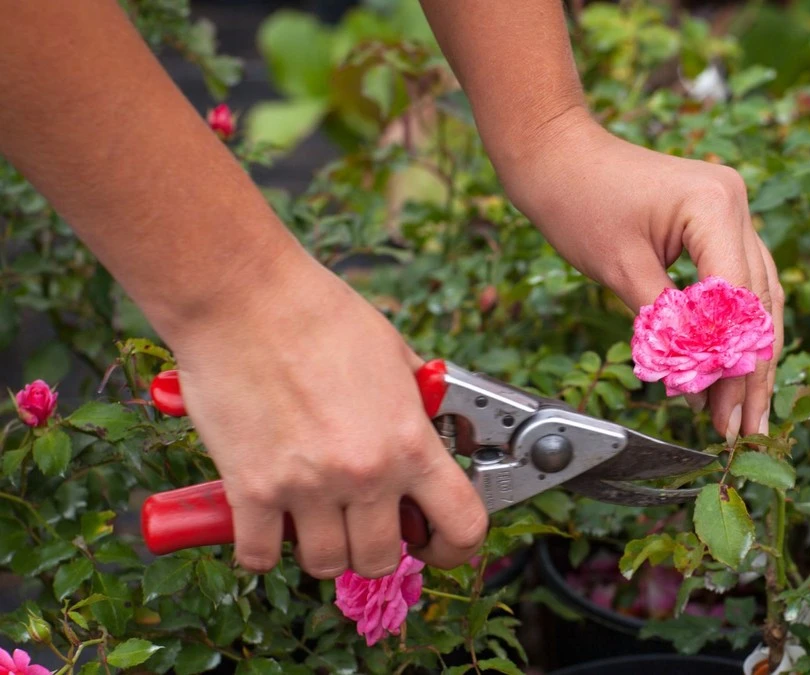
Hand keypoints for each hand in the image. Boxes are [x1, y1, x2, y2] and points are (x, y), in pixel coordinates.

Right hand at [168, 251, 487, 575]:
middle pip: (383, 559)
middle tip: (363, 522)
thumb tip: (432, 429)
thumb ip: (416, 405)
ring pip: (327, 564)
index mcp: (410, 441)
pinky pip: (259, 556)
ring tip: (315, 517)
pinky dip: (261, 548)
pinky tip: (265, 522)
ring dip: (323, 548)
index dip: (454, 547)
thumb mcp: (395, 355)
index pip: (462, 526)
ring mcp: (307, 487)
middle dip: (377, 546)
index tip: (437, 543)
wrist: (244, 297)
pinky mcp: (251, 490)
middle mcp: (366, 473)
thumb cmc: (318, 313)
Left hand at [494, 110, 784, 439]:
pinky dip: (733, 326)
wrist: (557, 152)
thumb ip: (664, 326)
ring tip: (744, 413)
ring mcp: (731, 209)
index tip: (722, 412)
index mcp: (714, 206)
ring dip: (748, 356)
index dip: (731, 362)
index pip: (737, 300)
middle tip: (742, 429)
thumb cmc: (577, 200)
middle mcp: (735, 203)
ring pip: (757, 296)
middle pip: (756, 303)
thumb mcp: (620, 269)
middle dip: (749, 372)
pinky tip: (732, 369)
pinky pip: (738, 281)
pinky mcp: (718, 221)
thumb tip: (696, 383)